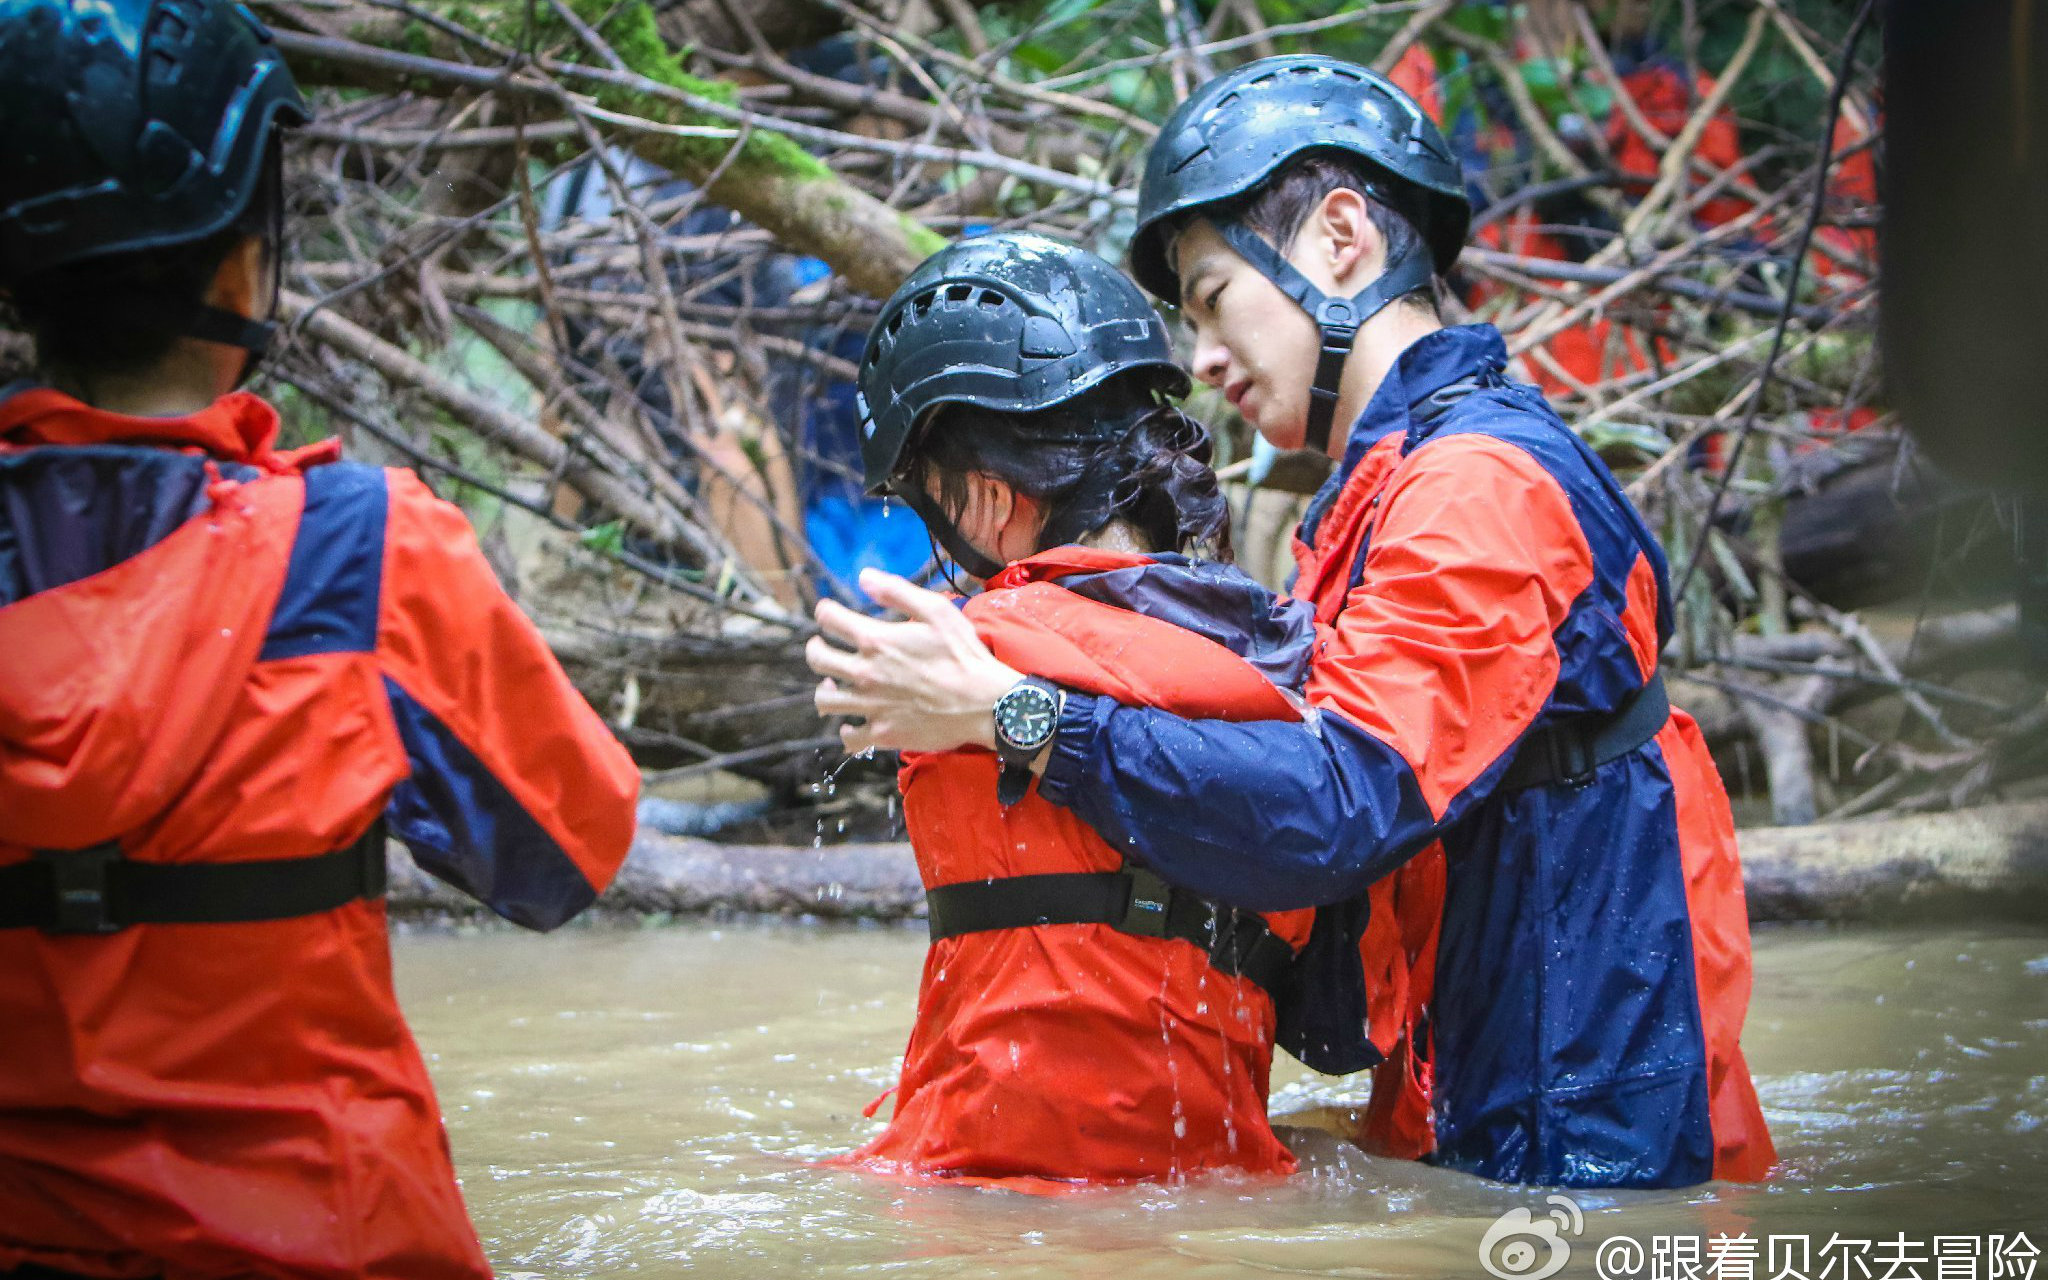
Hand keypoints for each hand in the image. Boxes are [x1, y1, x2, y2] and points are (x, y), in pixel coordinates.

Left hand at [808, 568, 1023, 754]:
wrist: (984, 703)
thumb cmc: (964, 655)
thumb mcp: (936, 611)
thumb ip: (897, 591)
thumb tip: (864, 578)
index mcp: (876, 640)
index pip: (829, 619)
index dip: (826, 611)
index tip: (829, 613)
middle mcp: (865, 673)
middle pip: (818, 659)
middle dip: (816, 648)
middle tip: (821, 646)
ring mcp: (872, 706)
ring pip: (825, 700)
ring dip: (825, 689)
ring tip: (832, 684)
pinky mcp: (883, 733)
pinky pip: (850, 738)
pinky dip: (847, 730)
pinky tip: (852, 723)